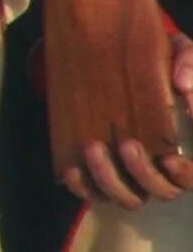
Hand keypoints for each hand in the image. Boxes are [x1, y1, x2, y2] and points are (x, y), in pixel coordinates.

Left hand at [62, 31, 192, 210]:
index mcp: (186, 149)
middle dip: (143, 173)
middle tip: (126, 143)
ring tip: (93, 146)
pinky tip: (71, 169)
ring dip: (109, 179)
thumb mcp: (180, 53)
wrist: (122, 59)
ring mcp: (131, 175)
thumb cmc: (161, 62)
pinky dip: (82, 187)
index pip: (192, 178)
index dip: (185, 174)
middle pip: (162, 192)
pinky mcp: (101, 173)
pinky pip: (93, 193)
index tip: (169, 157)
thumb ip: (189, 64)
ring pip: (127, 198)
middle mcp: (161, 169)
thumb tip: (182, 84)